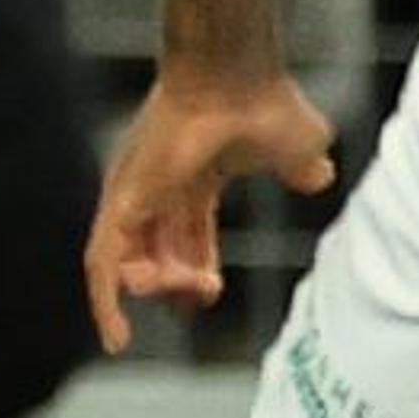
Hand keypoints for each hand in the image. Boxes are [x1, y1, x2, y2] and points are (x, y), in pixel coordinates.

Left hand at [84, 70, 337, 353]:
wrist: (238, 77)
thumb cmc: (265, 102)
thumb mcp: (298, 149)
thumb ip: (302, 169)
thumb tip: (317, 177)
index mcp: (194, 179)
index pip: (184, 238)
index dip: (194, 273)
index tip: (213, 287)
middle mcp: (157, 188)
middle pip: (153, 256)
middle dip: (177, 287)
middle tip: (206, 289)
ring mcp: (134, 195)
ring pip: (125, 265)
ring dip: (152, 292)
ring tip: (180, 291)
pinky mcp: (120, 202)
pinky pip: (101, 265)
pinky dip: (105, 304)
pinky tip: (116, 339)